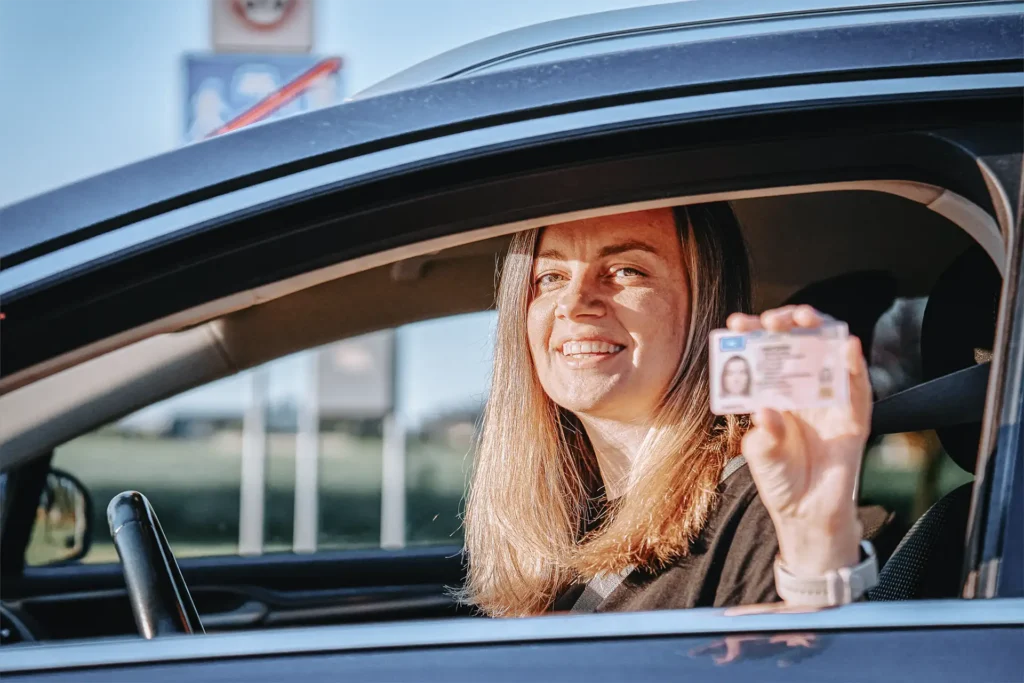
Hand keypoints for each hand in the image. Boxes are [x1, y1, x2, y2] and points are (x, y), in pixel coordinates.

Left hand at [726, 305, 870, 576]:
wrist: (809, 512)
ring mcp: (830, 397)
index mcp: (773, 390)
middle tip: (772, 320)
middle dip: (785, 322)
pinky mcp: (855, 413)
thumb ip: (762, 437)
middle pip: (796, 340)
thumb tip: (765, 411)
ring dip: (820, 328)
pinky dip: (855, 361)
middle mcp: (801, 386)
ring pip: (828, 350)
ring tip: (806, 318)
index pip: (762, 351)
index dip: (751, 333)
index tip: (736, 323)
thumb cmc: (781, 479)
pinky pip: (858, 383)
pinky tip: (847, 344)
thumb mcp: (761, 457)